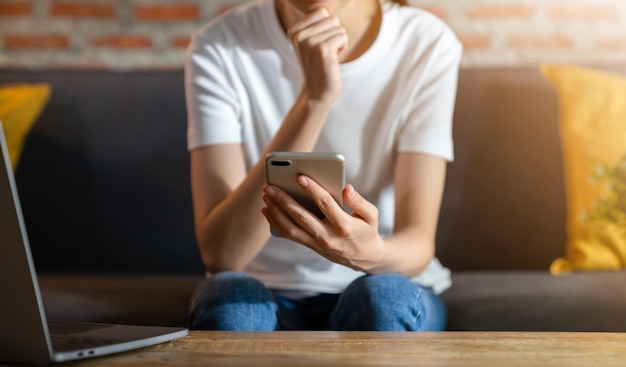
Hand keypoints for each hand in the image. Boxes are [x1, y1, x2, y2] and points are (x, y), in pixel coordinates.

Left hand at [261, 175, 384, 271]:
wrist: (366, 258)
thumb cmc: (367, 231)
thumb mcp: (372, 215)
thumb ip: (359, 201)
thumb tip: (346, 188)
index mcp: (345, 225)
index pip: (325, 204)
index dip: (312, 189)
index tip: (299, 176)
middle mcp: (328, 236)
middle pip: (301, 216)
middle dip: (283, 200)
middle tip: (270, 186)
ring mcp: (317, 243)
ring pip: (290, 228)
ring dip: (275, 211)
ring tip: (265, 196)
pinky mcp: (310, 246)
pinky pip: (289, 235)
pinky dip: (275, 223)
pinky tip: (267, 210)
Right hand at [287, 7, 346, 102]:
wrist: (317, 91)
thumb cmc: (319, 64)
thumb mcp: (311, 41)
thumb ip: (315, 22)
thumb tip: (320, 3)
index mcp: (293, 31)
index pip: (321, 11)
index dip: (327, 27)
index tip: (319, 43)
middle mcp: (299, 35)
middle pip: (332, 19)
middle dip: (334, 34)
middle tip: (326, 51)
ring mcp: (310, 43)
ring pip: (339, 28)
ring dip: (339, 42)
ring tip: (329, 56)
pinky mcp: (322, 50)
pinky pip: (343, 37)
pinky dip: (343, 48)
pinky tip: (333, 60)